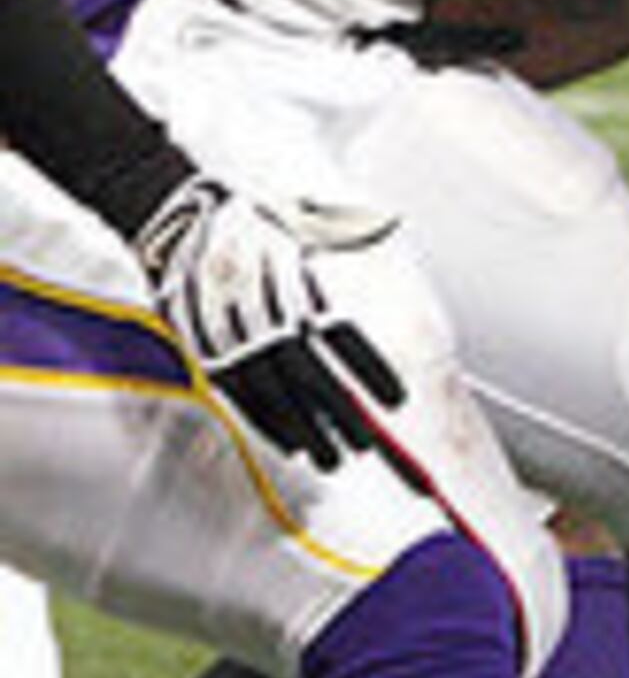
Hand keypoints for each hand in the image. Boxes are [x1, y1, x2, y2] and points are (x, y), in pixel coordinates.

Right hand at [132, 178, 410, 472]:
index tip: (397, 400)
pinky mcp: (204, 350)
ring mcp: (231, 336)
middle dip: (341, 416)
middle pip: (311, 377)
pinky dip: (268, 424)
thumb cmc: (258, 221)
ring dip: (307, 432)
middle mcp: (264, 315)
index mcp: (295, 283)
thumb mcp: (311, 224)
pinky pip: (241, 397)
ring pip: (274, 396)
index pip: (342, 337)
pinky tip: (293, 443)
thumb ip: (348, 247)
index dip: (371, 372)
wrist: (181, 218)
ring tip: (333, 459)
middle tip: (367, 445)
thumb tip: (388, 262)